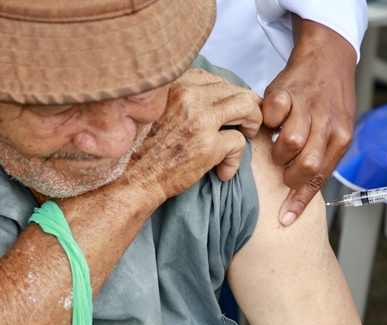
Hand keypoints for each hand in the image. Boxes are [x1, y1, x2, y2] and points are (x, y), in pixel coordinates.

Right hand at [126, 68, 262, 202]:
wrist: (129, 180)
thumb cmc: (140, 150)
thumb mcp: (153, 111)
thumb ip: (176, 100)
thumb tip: (207, 98)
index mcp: (172, 85)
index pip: (212, 79)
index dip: (226, 93)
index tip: (228, 107)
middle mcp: (188, 96)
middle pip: (234, 89)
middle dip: (247, 105)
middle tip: (248, 121)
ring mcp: (200, 120)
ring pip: (246, 107)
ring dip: (253, 121)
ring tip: (248, 135)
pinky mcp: (209, 146)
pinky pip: (239, 142)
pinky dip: (237, 159)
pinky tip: (224, 170)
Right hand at [263, 16, 356, 225]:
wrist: (328, 57)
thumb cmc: (331, 99)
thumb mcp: (337, 128)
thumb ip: (323, 155)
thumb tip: (302, 191)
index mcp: (341, 137)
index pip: (321, 176)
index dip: (300, 201)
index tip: (285, 219)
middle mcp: (328, 123)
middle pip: (307, 165)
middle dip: (290, 176)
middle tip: (284, 169)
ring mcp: (307, 106)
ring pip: (290, 144)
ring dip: (278, 152)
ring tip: (277, 145)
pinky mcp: (287, 90)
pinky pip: (273, 114)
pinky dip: (268, 122)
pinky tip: (271, 121)